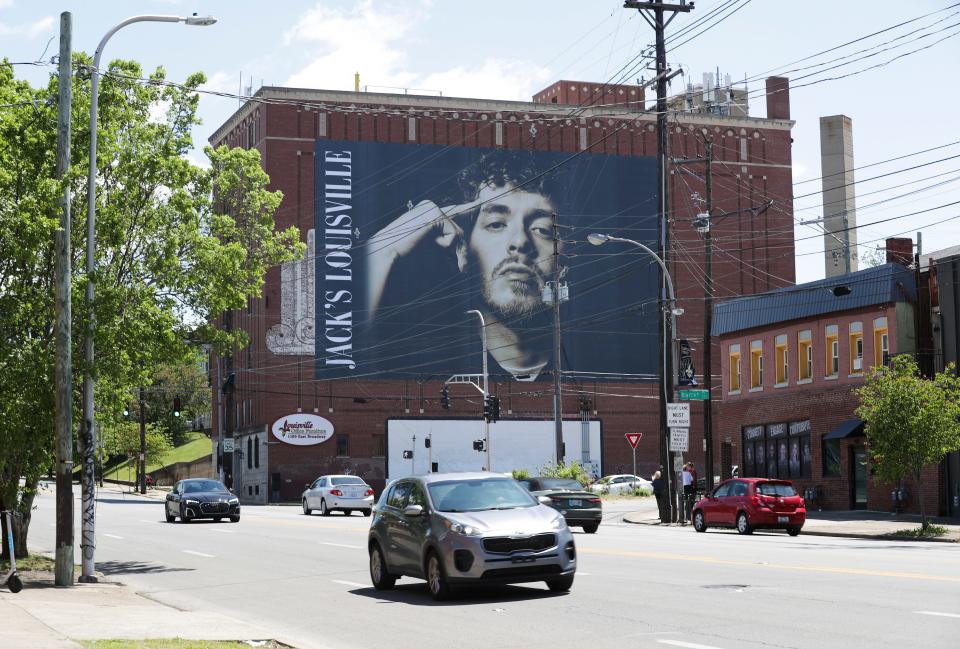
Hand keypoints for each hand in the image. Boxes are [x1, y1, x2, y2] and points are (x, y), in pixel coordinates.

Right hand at [366, 196, 482, 318]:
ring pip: (457, 234)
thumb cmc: (404, 255)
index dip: (467, 208)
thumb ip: (444, 246)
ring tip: (428, 249)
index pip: (452, 211)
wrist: (387, 253)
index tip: (479, 202)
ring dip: (449, 249)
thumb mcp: (429, 248)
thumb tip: (460, 259)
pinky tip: (428, 242)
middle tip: (461, 268)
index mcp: (426, 211)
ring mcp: (432, 208)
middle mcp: (430, 206)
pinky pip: (453, 235)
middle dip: (460, 251)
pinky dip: (444, 244)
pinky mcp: (435, 214)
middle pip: (457, 228)